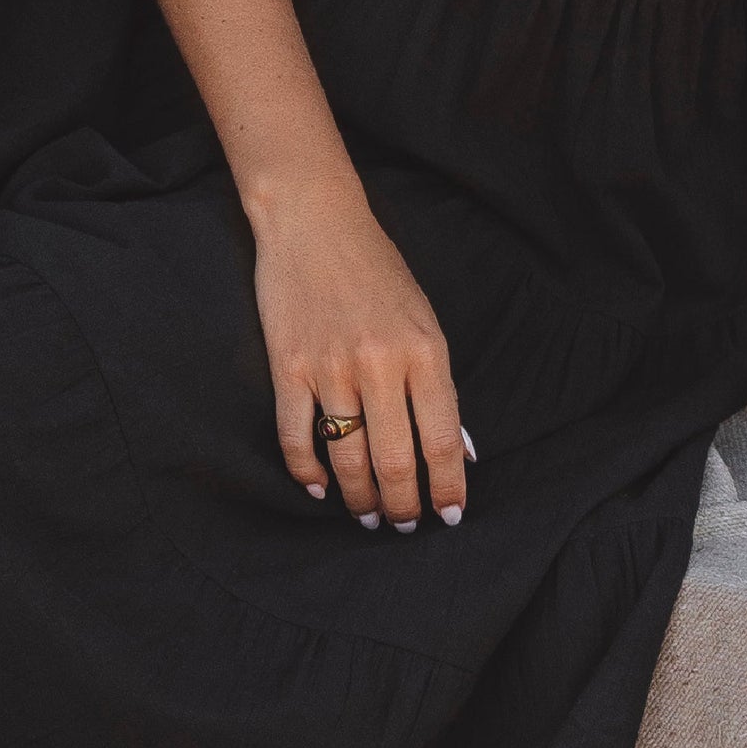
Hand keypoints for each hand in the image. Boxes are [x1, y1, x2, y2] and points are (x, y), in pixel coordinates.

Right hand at [251, 189, 467, 530]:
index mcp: (425, 352)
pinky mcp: (289, 368)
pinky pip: (296, 439)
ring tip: (367, 516)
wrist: (314, 222)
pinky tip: (319, 489)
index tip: (449, 516)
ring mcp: (331, 369)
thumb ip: (439, 385)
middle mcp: (381, 365)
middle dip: (403, 506)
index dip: (448, 488)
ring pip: (348, 459)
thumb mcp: (425, 319)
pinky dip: (307, 473)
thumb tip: (457, 449)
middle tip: (405, 525)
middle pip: (395, 462)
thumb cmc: (377, 270)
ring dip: (359, 499)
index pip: (442, 440)